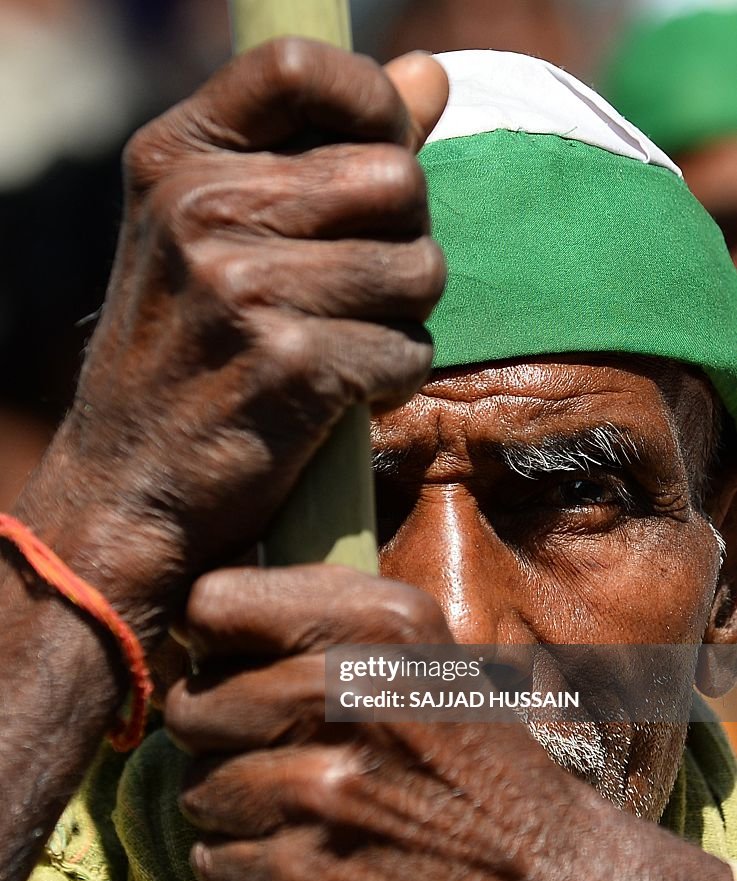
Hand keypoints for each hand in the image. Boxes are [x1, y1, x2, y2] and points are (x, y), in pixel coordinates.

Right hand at [20, 41, 447, 637]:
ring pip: (420, 269)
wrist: (131, 481)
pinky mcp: (291, 366)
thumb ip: (322, 149)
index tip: (385, 148)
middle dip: (403, 240)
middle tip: (357, 289)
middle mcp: (202, 211)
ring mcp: (243, 289)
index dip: (371, 99)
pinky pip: (409, 352)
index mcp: (177, 161)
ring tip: (343, 343)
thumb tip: (431, 76)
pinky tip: (338, 395)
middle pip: (395, 179)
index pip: (298, 67)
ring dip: (403, 317)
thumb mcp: (217, 234)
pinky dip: (391, 381)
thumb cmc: (185, 353)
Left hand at [164, 565, 731, 880]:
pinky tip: (304, 856)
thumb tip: (214, 609)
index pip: (212, 604)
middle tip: (273, 749)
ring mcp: (324, 791)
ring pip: (195, 788)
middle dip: (219, 733)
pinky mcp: (308, 879)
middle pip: (191, 705)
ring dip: (233, 804)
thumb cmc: (486, 763)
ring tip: (300, 808)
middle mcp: (345, 695)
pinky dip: (245, 864)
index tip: (233, 665)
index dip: (211, 641)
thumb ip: (330, 614)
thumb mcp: (431, 651)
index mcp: (380, 624)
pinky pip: (213, 859)